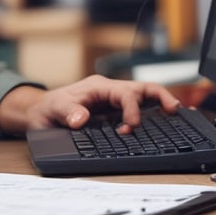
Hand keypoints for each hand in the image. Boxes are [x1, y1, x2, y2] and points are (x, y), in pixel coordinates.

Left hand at [24, 74, 181, 133]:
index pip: (124, 93)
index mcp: (98, 87)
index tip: (130, 127)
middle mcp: (108, 91)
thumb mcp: (53, 110)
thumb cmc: (47, 109)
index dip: (132, 109)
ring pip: (143, 97)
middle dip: (160, 96)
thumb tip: (81, 119)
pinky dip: (151, 114)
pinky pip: (136, 109)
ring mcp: (112, 101)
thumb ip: (68, 113)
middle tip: (175, 110)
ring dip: (160, 103)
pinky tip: (162, 123)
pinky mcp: (113, 112)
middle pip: (141, 88)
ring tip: (176, 114)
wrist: (39, 113)